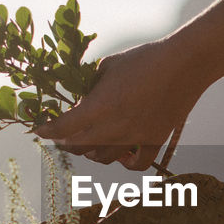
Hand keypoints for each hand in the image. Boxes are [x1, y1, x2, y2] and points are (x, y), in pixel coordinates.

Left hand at [34, 38, 202, 170]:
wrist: (184, 64)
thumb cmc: (143, 58)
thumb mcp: (107, 66)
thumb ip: (89, 86)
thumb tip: (78, 100)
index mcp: (99, 106)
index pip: (63, 127)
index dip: (46, 130)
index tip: (39, 130)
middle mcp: (114, 127)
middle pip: (79, 147)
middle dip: (66, 142)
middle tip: (62, 137)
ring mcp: (135, 138)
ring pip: (103, 158)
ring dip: (91, 153)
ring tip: (88, 145)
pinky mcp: (155, 141)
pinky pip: (137, 165)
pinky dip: (125, 163)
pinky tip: (121, 155)